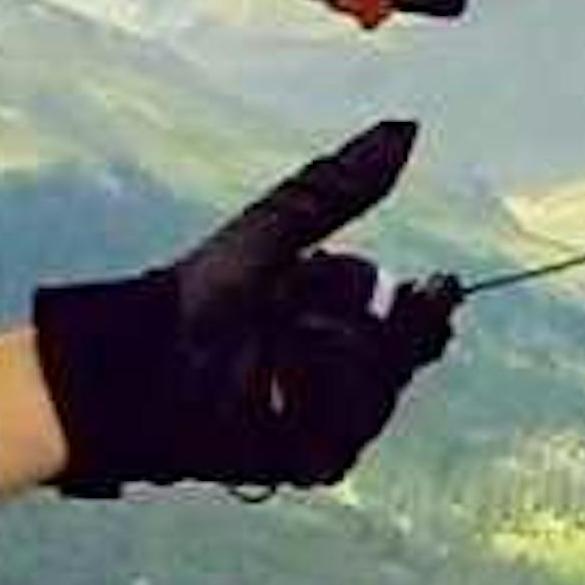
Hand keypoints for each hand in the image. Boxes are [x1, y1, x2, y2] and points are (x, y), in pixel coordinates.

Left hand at [29, 120, 458, 498]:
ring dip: (332, 370)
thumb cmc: (202, 289)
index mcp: (339, 311)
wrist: (144, 361)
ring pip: (377, 399)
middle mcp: (341, 365)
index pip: (416, 315)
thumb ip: (343, 186)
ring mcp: (328, 417)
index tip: (440, 284)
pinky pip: (342, 442)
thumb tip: (408, 125)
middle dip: (380, 335)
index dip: (431, 304)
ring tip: (277, 349)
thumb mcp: (279, 230)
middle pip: (404, 357)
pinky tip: (273, 394)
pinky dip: (310, 413)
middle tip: (333, 316)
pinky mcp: (306, 460)